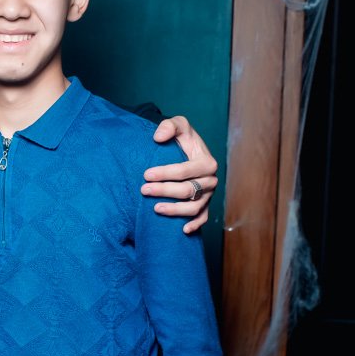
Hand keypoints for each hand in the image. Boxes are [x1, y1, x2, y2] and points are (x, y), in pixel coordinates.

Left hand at [143, 114, 218, 233]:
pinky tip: (183, 230)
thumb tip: (158, 137)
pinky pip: (203, 218)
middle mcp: (210, 180)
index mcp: (207, 162)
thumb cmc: (182, 139)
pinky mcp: (205, 205)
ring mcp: (208, 195)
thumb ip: (169, 126)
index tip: (146, 174)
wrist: (187, 151)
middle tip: (144, 190)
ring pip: (193, 207)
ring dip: (175, 210)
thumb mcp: (178, 125)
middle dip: (164, 191)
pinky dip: (195, 225)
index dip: (165, 173)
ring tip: (155, 209)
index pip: (185, 170)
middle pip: (187, 190)